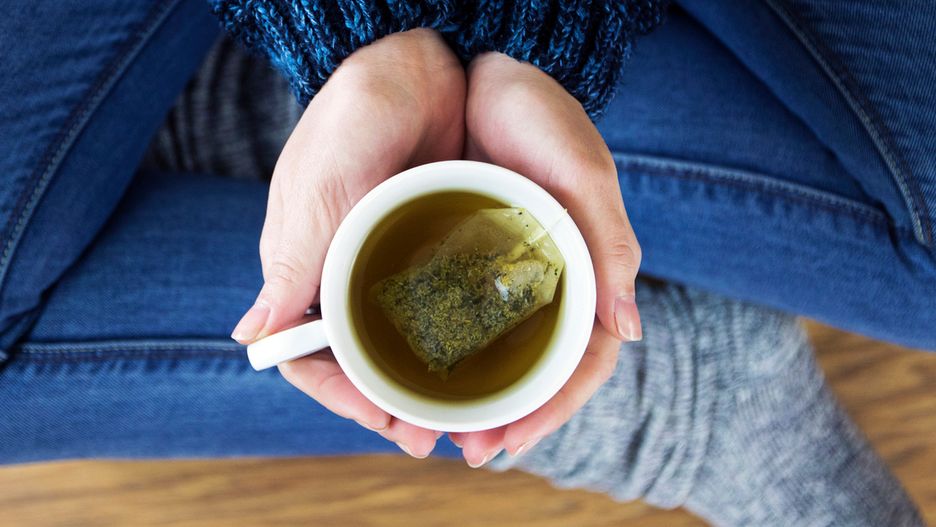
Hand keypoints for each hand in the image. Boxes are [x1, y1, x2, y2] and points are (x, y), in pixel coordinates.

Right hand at [231, 29, 464, 457]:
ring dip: (427, 385)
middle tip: (438, 438)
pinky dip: (454, 342)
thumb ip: (292, 266)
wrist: (413, 64)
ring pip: (401, 344)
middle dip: (393, 406)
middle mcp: (346, 276)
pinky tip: (484, 363)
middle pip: (363, 363)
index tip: (390, 425)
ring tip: (466, 417)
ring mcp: (389, 263)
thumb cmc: (352, 119)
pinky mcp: (431, 244)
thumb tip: (254, 339)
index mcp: (307, 272)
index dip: (346, 400)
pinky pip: (437, 307)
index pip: (314, 358)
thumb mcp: (318, 191)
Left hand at [450, 52, 641, 465]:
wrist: (477, 64)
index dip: (551, 407)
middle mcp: (547, 279)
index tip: (509, 439)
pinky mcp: (464, 255)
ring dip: (471, 398)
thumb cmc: (539, 114)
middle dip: (507, 417)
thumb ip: (609, 243)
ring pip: (498, 353)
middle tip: (464, 448)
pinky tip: (419, 375)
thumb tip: (630, 329)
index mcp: (584, 268)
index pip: (581, 359)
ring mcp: (506, 271)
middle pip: (536, 369)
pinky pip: (459, 318)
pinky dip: (446, 354)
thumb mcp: (581, 171)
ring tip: (433, 429)